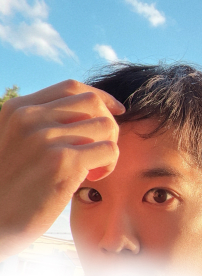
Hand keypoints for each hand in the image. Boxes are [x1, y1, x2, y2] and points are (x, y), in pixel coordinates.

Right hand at [0, 79, 124, 259]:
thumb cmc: (11, 188)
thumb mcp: (16, 142)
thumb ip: (42, 125)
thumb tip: (89, 114)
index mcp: (18, 109)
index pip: (72, 87)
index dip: (101, 97)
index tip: (116, 111)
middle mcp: (31, 118)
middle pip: (93, 103)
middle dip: (108, 124)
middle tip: (101, 150)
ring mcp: (46, 138)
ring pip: (106, 125)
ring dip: (110, 146)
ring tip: (94, 168)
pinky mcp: (63, 162)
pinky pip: (109, 150)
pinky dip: (110, 164)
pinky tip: (93, 178)